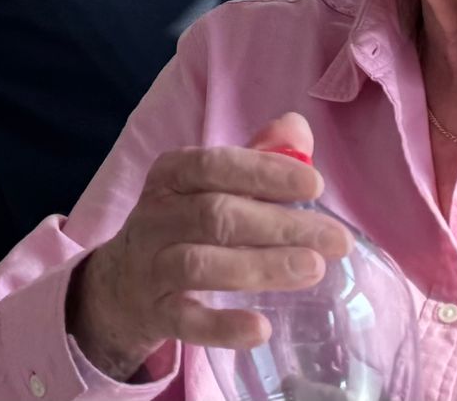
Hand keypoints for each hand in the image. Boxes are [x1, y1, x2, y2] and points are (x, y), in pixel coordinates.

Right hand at [66, 113, 353, 382]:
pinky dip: (221, 326)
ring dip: (258, 266)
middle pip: (213, 215)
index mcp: (170, 177)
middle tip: (335, 239)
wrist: (121, 285)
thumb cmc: (180, 225)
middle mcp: (155, 217)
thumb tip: (297, 128)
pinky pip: (185, 321)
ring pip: (199, 264)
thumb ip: (253, 158)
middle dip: (278, 225)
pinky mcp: (156, 313)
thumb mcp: (206, 186)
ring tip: (313, 269)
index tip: (314, 184)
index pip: (211, 165)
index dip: (262, 172)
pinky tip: (260, 328)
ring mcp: (152, 266)